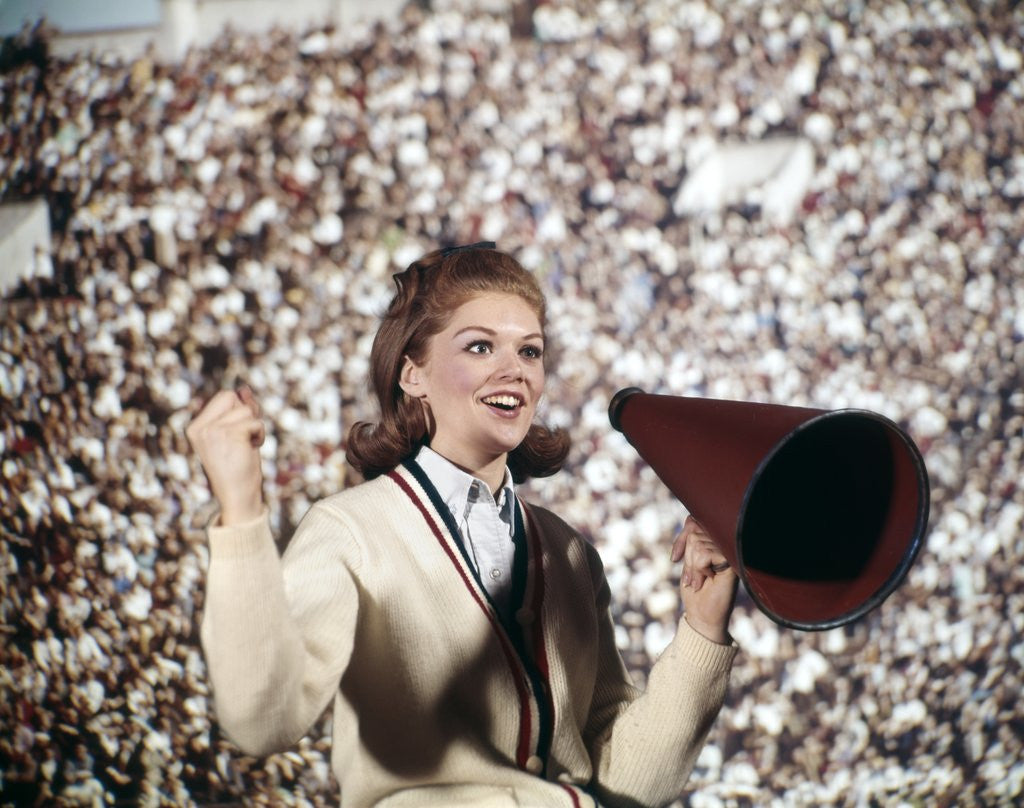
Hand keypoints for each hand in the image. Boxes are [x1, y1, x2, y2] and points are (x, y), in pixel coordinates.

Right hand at [185, 386, 265, 524]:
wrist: (237, 495)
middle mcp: (200, 427)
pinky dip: (260, 435)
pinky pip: (256, 422)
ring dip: (255, 427)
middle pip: (233, 398)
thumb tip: (244, 389)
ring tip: (245, 447)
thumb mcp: (234, 434)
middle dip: (246, 415)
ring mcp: (213, 431)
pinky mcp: (230, 435)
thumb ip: (237, 411)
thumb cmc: (237, 466)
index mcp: (195, 426)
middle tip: (243, 438)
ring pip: (247, 410)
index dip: (239, 410)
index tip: (238, 432)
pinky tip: (251, 449)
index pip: (224, 396)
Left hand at [670, 515, 737, 643]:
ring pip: (697, 544)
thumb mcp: (687, 561)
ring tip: (701, 580)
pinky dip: (699, 568)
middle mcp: (724, 544)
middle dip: (687, 558)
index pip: (694, 521)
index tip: (674, 559)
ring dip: (693, 567)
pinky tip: (709, 579)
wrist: (703, 617)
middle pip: (693, 533)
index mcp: (715, 542)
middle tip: (693, 577)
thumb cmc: (695, 592)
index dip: (681, 538)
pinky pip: (704, 553)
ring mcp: (730, 551)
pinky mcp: (732, 562)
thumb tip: (691, 519)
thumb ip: (691, 540)